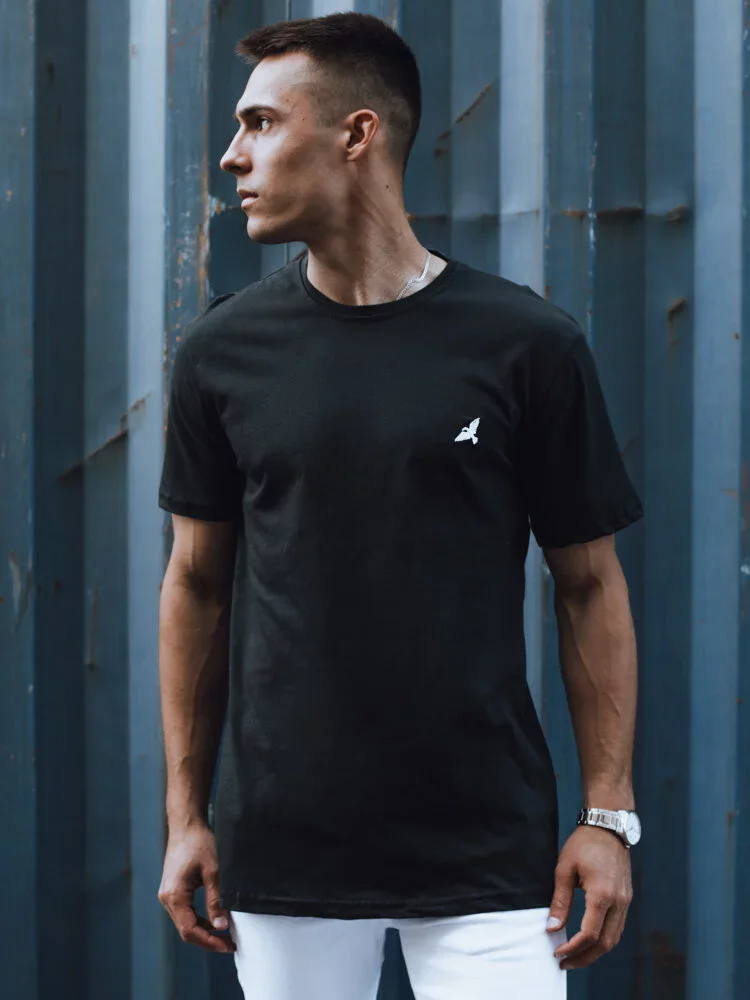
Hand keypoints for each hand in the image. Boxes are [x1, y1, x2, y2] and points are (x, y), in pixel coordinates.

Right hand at [158, 820, 235, 953]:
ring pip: (186, 922)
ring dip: (205, 931)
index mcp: (174, 895)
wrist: (186, 825)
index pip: (190, 930)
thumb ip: (216, 899)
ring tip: (226, 934)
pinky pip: (185, 912)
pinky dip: (200, 919)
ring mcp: (167, 895)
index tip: (228, 946)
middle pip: (186, 930)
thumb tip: (222, 926)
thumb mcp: (214, 871)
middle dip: (208, 940)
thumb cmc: (199, 843)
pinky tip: (216, 920)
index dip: (209, 942)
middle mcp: (166, 898)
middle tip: (231, 944)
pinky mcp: (173, 890)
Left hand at [546, 825, 632, 970]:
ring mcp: (625, 902)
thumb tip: (552, 928)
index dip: (573, 948)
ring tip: (575, 957)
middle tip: (564, 962)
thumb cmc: (584, 844)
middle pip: (605, 943)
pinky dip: (604, 940)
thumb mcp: (565, 869)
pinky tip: (589, 941)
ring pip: (614, 938)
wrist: (608, 827)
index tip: (558, 952)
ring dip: (595, 952)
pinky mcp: (626, 899)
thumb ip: (560, 900)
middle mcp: (618, 902)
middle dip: (584, 958)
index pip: (589, 934)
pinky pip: (618, 927)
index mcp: (602, 895)